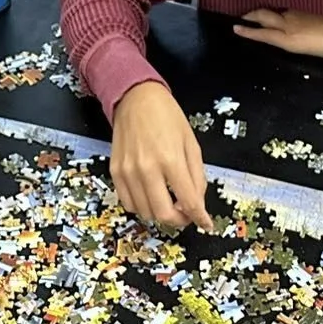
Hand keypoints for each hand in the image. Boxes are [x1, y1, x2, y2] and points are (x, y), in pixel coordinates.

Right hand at [110, 82, 212, 230]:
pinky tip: (151, 196)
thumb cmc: (166, 117)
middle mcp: (147, 168)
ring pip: (145, 212)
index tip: (206, 224)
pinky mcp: (115, 172)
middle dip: (180, 220)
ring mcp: (128, 171)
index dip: (200, 218)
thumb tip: (198, 204)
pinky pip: (128, 203)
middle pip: (164, 214)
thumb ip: (197, 176)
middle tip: (186, 214)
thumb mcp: (191, 143)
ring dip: (161, 214)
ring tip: (169, 202)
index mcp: (171, 159)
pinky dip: (142, 207)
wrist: (136, 99)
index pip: (189, 202)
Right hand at [233, 8, 322, 59]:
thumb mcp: (298, 51)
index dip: (247, 31)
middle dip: (250, 15)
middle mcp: (288, 23)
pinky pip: (284, 12)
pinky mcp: (303, 11)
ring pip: (274, 12)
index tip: (234, 27)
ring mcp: (296, 14)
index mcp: (286, 37)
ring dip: (263, 14)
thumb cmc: (322, 49)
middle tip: (242, 18)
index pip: (261, 32)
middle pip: (263, 15)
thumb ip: (283, 42)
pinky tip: (278, 20)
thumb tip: (271, 36)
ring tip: (256, 19)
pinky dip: (276, 15)